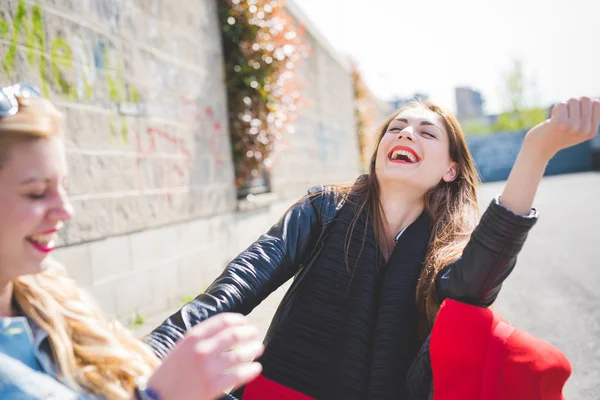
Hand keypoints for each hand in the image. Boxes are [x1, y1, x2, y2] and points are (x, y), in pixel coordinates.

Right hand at [146, 313, 263, 399]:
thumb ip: (199, 339)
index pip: (222, 321)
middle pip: (234, 335)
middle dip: (248, 333)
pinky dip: (250, 370)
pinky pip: (238, 376)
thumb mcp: (180, 348)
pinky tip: (256, 368)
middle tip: (255, 333)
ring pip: (240, 355)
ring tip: (258, 348)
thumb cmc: (169, 374)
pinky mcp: (212, 387)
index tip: (245, 322)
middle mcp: (201, 350)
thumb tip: (225, 330)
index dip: (238, 320)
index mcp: (192, 337)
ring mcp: (207, 369)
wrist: (155, 398)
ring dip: (253, 349)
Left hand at [524, 97, 599, 159]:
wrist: (539, 148)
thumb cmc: (558, 134)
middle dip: (573, 103)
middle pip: (586, 99)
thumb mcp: (577, 129)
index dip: (583, 105)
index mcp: (592, 131)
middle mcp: (585, 130)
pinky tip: (552, 120)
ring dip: (563, 106)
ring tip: (558, 117)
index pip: (597, 104)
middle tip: (565, 114)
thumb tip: (594, 102)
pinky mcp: (561, 123)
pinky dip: (555, 108)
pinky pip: (561, 104)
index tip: (574, 115)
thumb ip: (587, 117)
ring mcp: (574, 127)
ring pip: (573, 100)